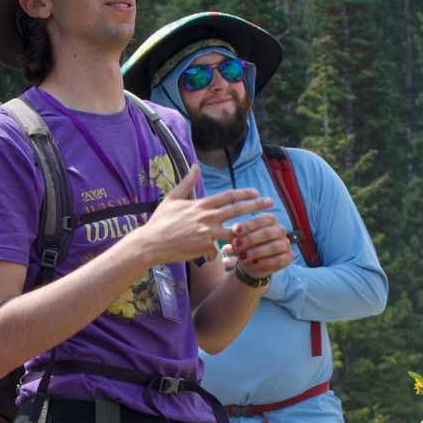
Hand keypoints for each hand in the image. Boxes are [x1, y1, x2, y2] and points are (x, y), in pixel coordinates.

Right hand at [135, 166, 271, 267]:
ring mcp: (208, 232)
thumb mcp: (172, 198)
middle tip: (271, 204)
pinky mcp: (205, 247)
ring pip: (236, 231)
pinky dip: (227, 252)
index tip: (256, 193)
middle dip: (257, 206)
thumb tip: (194, 166)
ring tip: (266, 231)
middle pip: (237, 209)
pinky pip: (221, 250)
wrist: (151, 242)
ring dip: (252, 231)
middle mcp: (207, 216)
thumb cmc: (160, 222)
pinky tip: (234, 256)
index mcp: (201, 204)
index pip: (228, 196)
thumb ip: (187, 183)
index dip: (244, 194)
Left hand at [224, 214, 295, 278]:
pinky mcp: (289, 257)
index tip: (234, 230)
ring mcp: (286, 243)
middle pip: (267, 232)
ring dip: (257, 251)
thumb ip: (234, 240)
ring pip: (274, 246)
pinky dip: (266, 261)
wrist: (251, 264)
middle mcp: (280, 230)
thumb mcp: (237, 241)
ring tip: (243, 257)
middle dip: (251, 239)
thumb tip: (226, 246)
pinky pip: (280, 259)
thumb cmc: (244, 247)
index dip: (248, 225)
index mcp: (270, 220)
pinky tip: (254, 264)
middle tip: (237, 246)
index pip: (262, 219)